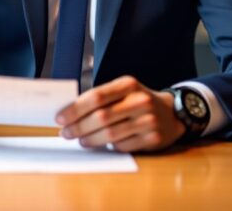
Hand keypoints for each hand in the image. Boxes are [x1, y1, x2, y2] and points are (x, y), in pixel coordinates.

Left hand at [55, 76, 186, 151]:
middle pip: (101, 117)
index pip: (96, 96)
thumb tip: (70, 112)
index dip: (75, 109)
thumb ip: (102, 98)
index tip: (60, 117)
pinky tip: (101, 145)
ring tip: (80, 140)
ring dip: (90, 139)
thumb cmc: (138, 101)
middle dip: (78, 127)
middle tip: (65, 132)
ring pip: (110, 134)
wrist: (171, 113)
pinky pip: (123, 145)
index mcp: (128, 84)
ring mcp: (148, 120)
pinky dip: (109, 146)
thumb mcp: (124, 91)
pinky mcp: (153, 138)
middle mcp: (140, 100)